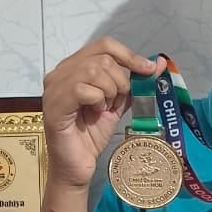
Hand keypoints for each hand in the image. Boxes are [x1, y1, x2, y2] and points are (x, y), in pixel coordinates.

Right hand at [42, 40, 165, 189]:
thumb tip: (157, 63)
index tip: (148, 70)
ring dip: (109, 91)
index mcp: (73, 68)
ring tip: (103, 109)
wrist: (78, 166)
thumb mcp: (118, 104)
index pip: (104, 45)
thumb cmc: (92, 135)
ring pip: (93, 70)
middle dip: (120, 80)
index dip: (129, 55)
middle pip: (102, 58)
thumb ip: (133, 83)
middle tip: (116, 102)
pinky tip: (94, 114)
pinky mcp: (54, 104)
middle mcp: (59, 73)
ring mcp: (54, 88)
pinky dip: (97, 101)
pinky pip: (82, 89)